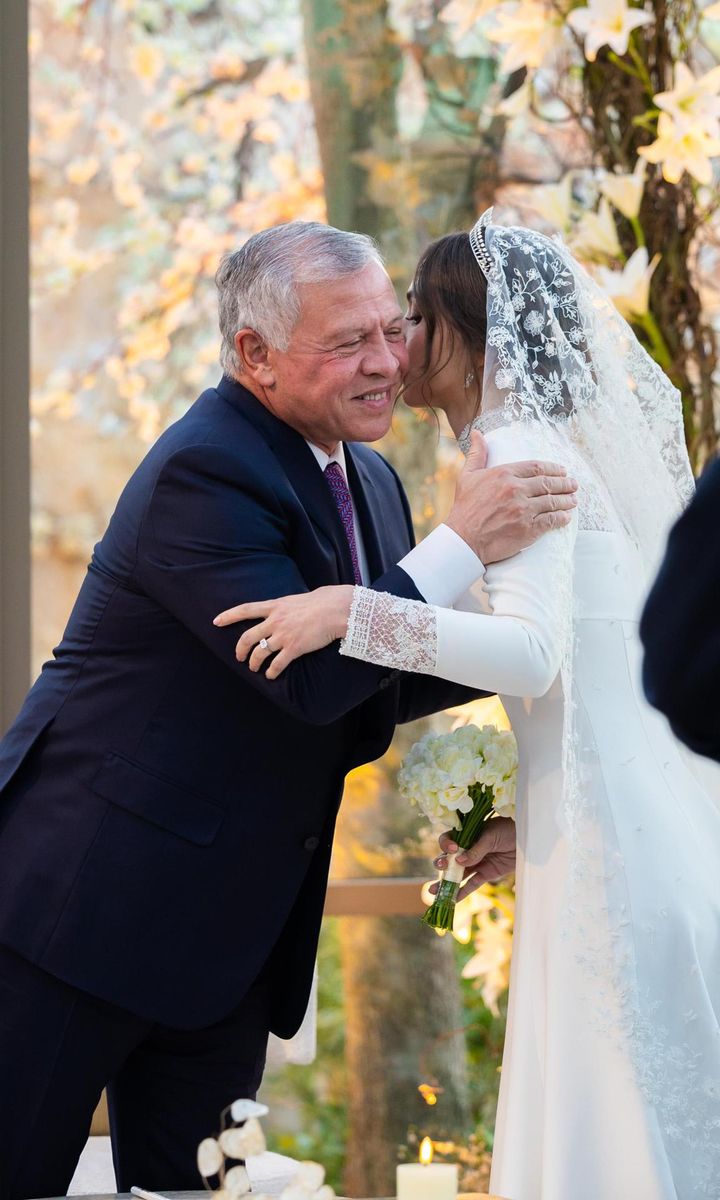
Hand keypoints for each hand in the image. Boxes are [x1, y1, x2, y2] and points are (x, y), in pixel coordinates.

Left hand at [213, 585, 353, 678]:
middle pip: (248, 637)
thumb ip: (285, 607)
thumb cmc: (322, 602)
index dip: (229, 616)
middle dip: (240, 649)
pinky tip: (271, 675)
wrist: (336, 609)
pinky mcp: (294, 648)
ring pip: (259, 653)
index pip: (245, 609)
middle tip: (239, 657)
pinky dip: (271, 672)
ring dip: (254, 663)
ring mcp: (283, 635)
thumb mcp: (297, 599)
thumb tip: (284, 610)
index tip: (216, 621)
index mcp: (275, 606)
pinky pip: (277, 664)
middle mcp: (275, 620)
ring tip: (254, 668)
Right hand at [429, 817, 515, 899]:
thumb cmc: (508, 829)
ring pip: (458, 874)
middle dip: (442, 864)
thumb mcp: (491, 835)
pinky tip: (452, 900)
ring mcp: (477, 862)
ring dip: (446, 883)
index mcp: (467, 834)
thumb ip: (476, 849)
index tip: (453, 849)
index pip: (449, 840)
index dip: (446, 845)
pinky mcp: (486, 873)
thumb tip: (459, 862)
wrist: (527, 838)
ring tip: (433, 891)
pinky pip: (472, 884)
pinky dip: (462, 892)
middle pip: (450, 859)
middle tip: (441, 867)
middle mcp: (468, 849)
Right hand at [446, 430, 577, 562]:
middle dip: (564, 483)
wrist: (463, 540)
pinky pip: (551, 520)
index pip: (536, 467)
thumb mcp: (467, 476)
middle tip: (573, 484)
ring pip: (552, 501)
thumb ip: (477, 454)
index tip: (562, 470)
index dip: (553, 468)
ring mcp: (523, 510)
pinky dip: (561, 518)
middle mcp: (516, 489)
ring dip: (566, 500)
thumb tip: (478, 433)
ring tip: (573, 500)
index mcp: (504, 474)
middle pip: (548, 483)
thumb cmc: (464, 508)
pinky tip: (566, 517)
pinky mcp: (528, 529)